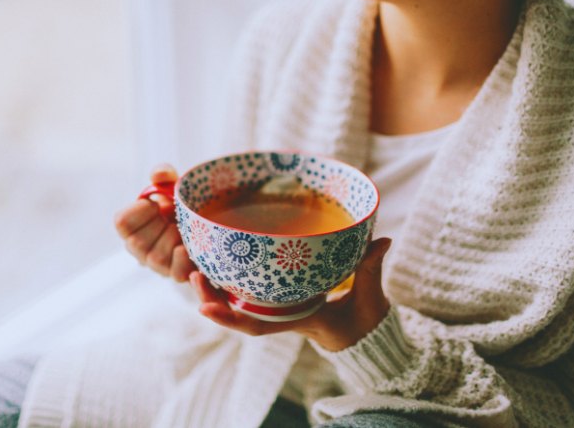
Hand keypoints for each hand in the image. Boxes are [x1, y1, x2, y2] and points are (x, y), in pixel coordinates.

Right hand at [114, 164, 196, 281]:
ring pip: (158, 257)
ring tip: (185, 229)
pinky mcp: (179, 274)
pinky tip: (191, 253)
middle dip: (159, 225)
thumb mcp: (171, 185)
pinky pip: (178, 274)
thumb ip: (163, 174)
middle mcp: (139, 249)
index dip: (140, 211)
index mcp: (131, 226)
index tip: (154, 203)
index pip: (122, 223)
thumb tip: (160, 174)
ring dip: (174, 239)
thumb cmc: (179, 204)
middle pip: (138, 243)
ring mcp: (158, 265)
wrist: (206, 220)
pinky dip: (186, 263)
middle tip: (172, 217)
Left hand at [190, 238, 391, 351]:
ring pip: (239, 303)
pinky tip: (216, 262)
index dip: (231, 318)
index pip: (260, 325)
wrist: (366, 333)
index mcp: (299, 319)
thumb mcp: (371, 297)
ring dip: (215, 288)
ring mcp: (280, 306)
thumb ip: (371, 268)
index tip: (205, 309)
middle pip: (239, 313)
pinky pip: (251, 291)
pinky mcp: (282, 296)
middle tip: (192, 276)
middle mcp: (283, 315)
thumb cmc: (365, 319)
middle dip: (212, 298)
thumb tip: (381, 241)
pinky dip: (231, 280)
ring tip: (194, 268)